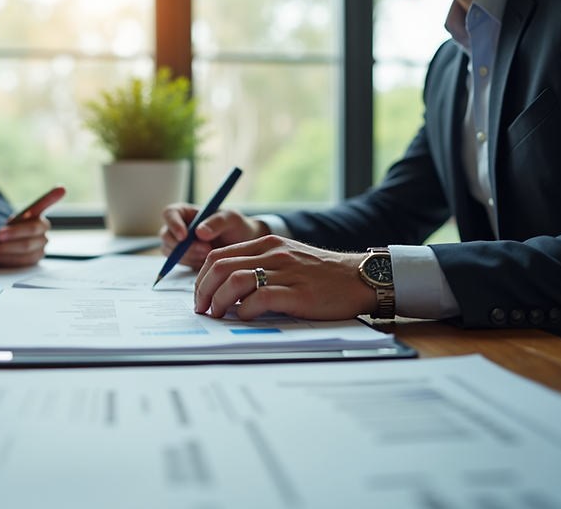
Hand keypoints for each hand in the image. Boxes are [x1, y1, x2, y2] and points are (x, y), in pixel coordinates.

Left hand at [0, 186, 64, 266]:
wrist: (5, 247)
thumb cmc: (9, 230)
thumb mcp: (8, 220)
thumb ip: (11, 218)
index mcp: (37, 213)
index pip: (45, 202)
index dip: (52, 196)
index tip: (61, 188)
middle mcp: (43, 227)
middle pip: (32, 229)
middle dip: (14, 233)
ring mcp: (42, 244)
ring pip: (26, 248)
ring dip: (4, 249)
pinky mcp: (36, 259)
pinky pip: (21, 261)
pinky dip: (4, 259)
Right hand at [159, 203, 269, 268]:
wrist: (243, 246)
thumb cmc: (237, 227)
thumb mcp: (232, 219)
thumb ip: (217, 222)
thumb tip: (199, 232)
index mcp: (186, 212)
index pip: (169, 213)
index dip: (173, 225)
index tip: (184, 237)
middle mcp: (179, 226)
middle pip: (167, 236)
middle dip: (184, 246)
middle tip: (206, 250)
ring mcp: (179, 244)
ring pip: (171, 252)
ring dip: (189, 256)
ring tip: (210, 254)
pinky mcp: (183, 258)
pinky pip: (179, 263)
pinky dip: (191, 263)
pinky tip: (206, 261)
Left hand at [194, 235, 375, 320]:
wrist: (359, 277)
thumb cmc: (323, 275)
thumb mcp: (287, 260)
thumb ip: (260, 267)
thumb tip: (229, 289)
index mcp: (267, 244)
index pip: (220, 256)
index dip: (202, 278)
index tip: (200, 296)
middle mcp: (274, 254)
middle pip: (221, 267)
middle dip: (204, 290)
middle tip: (203, 309)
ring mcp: (286, 272)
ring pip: (236, 281)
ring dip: (220, 301)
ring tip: (218, 314)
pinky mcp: (298, 292)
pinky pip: (261, 298)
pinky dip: (246, 310)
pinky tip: (246, 317)